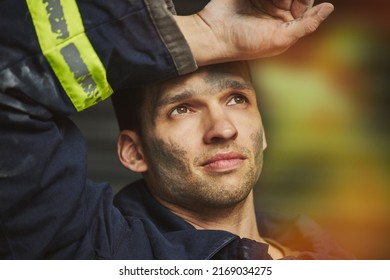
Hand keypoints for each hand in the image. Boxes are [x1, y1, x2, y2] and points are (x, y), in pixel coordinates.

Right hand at [175, 0, 333, 64]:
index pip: (305, 3)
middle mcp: (277, 11)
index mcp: (287, 25)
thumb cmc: (245, 42)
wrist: (214, 33)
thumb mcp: (280, 39)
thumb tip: (329, 8)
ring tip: (261, 1)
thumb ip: (306, 24)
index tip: (286, 1)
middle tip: (276, 0)